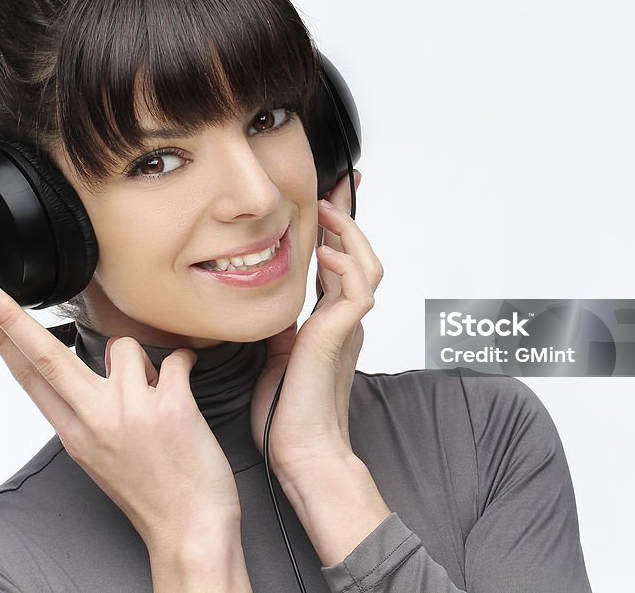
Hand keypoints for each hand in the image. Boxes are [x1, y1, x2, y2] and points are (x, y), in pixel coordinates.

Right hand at [0, 282, 240, 549]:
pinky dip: (184, 365)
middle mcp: (96, 420)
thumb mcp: (100, 456)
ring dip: (144, 362)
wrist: (189, 528)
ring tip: (155, 393)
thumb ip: (87, 414)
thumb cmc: (153, 493)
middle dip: (12, 319)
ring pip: (125, 346)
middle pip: (47, 357)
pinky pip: (175, 359)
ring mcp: (131, 412)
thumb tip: (90, 372)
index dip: (3, 342)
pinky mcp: (170, 407)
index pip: (29, 378)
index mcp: (75, 433)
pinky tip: (184, 387)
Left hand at [249, 169, 383, 479]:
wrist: (301, 450)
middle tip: (338, 185)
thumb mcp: (277, 351)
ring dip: (348, 233)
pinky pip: (357, 291)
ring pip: (367, 266)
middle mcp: (344, 320)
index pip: (339, 262)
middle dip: (349, 216)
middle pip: (361, 255)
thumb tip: (267, 295)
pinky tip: (324, 251)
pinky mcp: (341, 336)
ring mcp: (347, 327)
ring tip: (327, 210)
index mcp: (330, 322)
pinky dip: (344, 265)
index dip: (338, 229)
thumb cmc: (287, 412)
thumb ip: (282, 322)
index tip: (331, 196)